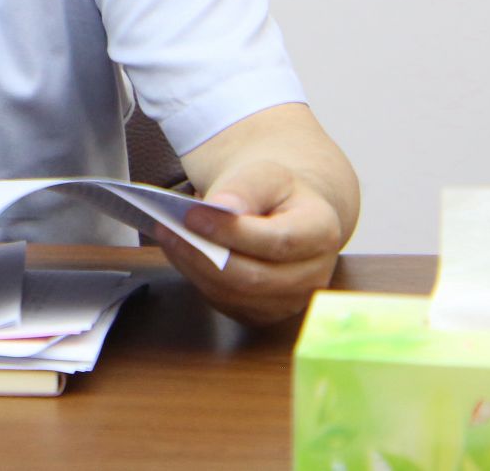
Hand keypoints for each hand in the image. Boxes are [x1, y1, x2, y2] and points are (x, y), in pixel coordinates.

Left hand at [155, 158, 343, 325]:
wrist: (284, 211)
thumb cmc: (276, 191)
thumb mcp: (266, 174)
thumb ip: (246, 188)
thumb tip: (222, 206)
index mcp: (322, 232)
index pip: (279, 241)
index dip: (233, 232)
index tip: (192, 215)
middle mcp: (313, 275)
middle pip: (253, 277)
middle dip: (204, 253)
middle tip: (167, 228)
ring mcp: (290, 301)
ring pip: (233, 294)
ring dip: (194, 266)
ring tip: (167, 235)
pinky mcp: (264, 313)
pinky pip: (225, 302)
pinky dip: (197, 277)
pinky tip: (180, 252)